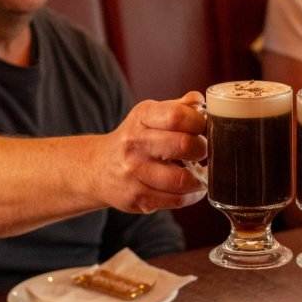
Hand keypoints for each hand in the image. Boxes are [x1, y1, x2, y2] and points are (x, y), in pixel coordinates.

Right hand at [94, 92, 208, 212]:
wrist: (98, 167)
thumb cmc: (135, 139)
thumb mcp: (150, 116)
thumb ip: (177, 107)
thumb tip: (199, 100)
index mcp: (142, 117)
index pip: (177, 115)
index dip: (199, 122)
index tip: (204, 128)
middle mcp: (134, 144)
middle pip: (184, 145)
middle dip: (203, 149)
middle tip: (204, 152)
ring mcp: (134, 173)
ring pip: (182, 179)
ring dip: (200, 178)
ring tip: (202, 173)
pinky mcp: (137, 198)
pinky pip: (176, 200)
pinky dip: (191, 196)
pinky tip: (191, 188)